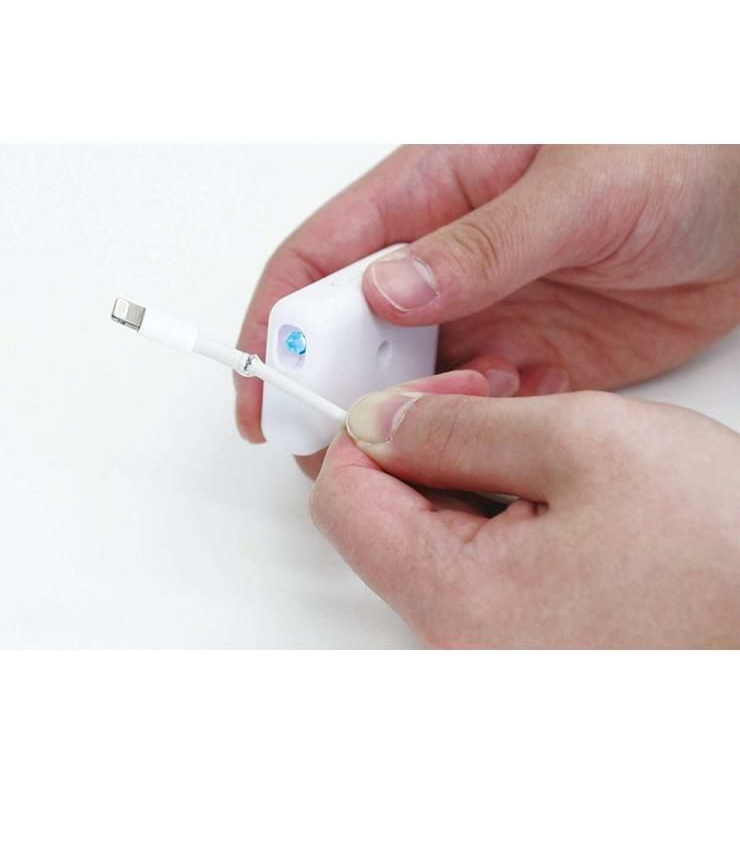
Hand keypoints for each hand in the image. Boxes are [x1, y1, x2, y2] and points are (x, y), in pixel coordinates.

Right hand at [235, 146, 739, 455]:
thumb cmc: (678, 151)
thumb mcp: (578, 187)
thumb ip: (483, 243)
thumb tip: (388, 291)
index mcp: (431, 193)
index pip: (320, 261)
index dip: (275, 325)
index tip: (262, 390)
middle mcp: (444, 261)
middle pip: (350, 334)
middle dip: (328, 392)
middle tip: (328, 447)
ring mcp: (484, 313)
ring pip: (408, 381)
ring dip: (401, 422)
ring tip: (414, 454)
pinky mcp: (529, 357)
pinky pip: (476, 409)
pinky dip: (468, 435)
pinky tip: (490, 440)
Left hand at [309, 378, 739, 647]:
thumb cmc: (725, 554)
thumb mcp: (584, 445)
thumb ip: (459, 426)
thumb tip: (377, 420)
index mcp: (458, 600)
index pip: (343, 499)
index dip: (371, 428)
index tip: (421, 393)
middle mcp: (461, 644)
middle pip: (385, 520)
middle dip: (428, 446)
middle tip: (492, 402)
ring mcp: (492, 651)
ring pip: (433, 538)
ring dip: (469, 474)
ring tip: (541, 445)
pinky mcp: (523, 644)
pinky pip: (476, 567)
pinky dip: (498, 512)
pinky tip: (551, 487)